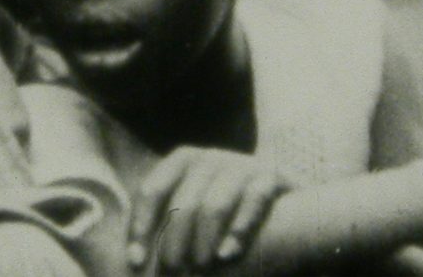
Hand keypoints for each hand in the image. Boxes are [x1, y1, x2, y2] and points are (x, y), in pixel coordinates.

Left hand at [126, 147, 292, 273]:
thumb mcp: (196, 203)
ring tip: (200, 268)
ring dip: (204, 239)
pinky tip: (227, 253)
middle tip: (171, 271)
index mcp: (184, 160)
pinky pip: (253, 202)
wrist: (290, 206)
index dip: (141, 225)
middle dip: (173, 241)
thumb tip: (133, 256)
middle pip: (183, 202)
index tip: (136, 260)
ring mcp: (242, 165)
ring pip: (215, 204)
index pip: (152, 190)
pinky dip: (239, 229)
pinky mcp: (271, 177)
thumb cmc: (228, 211)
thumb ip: (169, 217)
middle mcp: (210, 158)